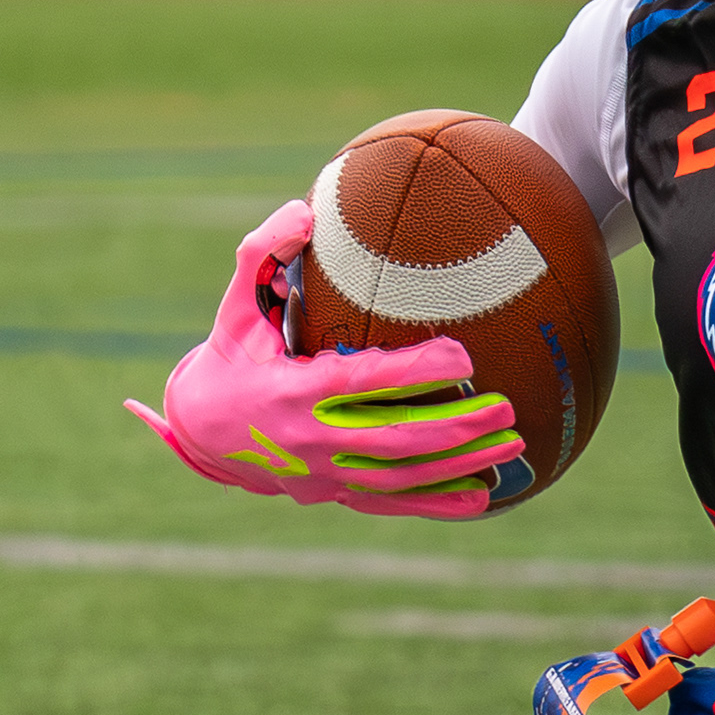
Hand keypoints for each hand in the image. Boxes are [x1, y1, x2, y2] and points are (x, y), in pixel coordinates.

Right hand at [128, 202, 529, 521]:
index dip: (413, 373)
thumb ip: (263, 252)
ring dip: (460, 464)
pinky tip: (481, 499)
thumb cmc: (231, 356)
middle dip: (455, 427)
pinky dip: (436, 503)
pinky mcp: (334, 493)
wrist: (201, 431)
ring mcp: (325, 473)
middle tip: (506, 409)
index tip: (462, 355)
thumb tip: (304, 211)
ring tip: (512, 447)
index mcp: (291, 390)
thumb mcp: (237, 303)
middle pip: (395, 438)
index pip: (362, 382)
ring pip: (402, 475)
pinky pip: (391, 503)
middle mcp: (311, 439)